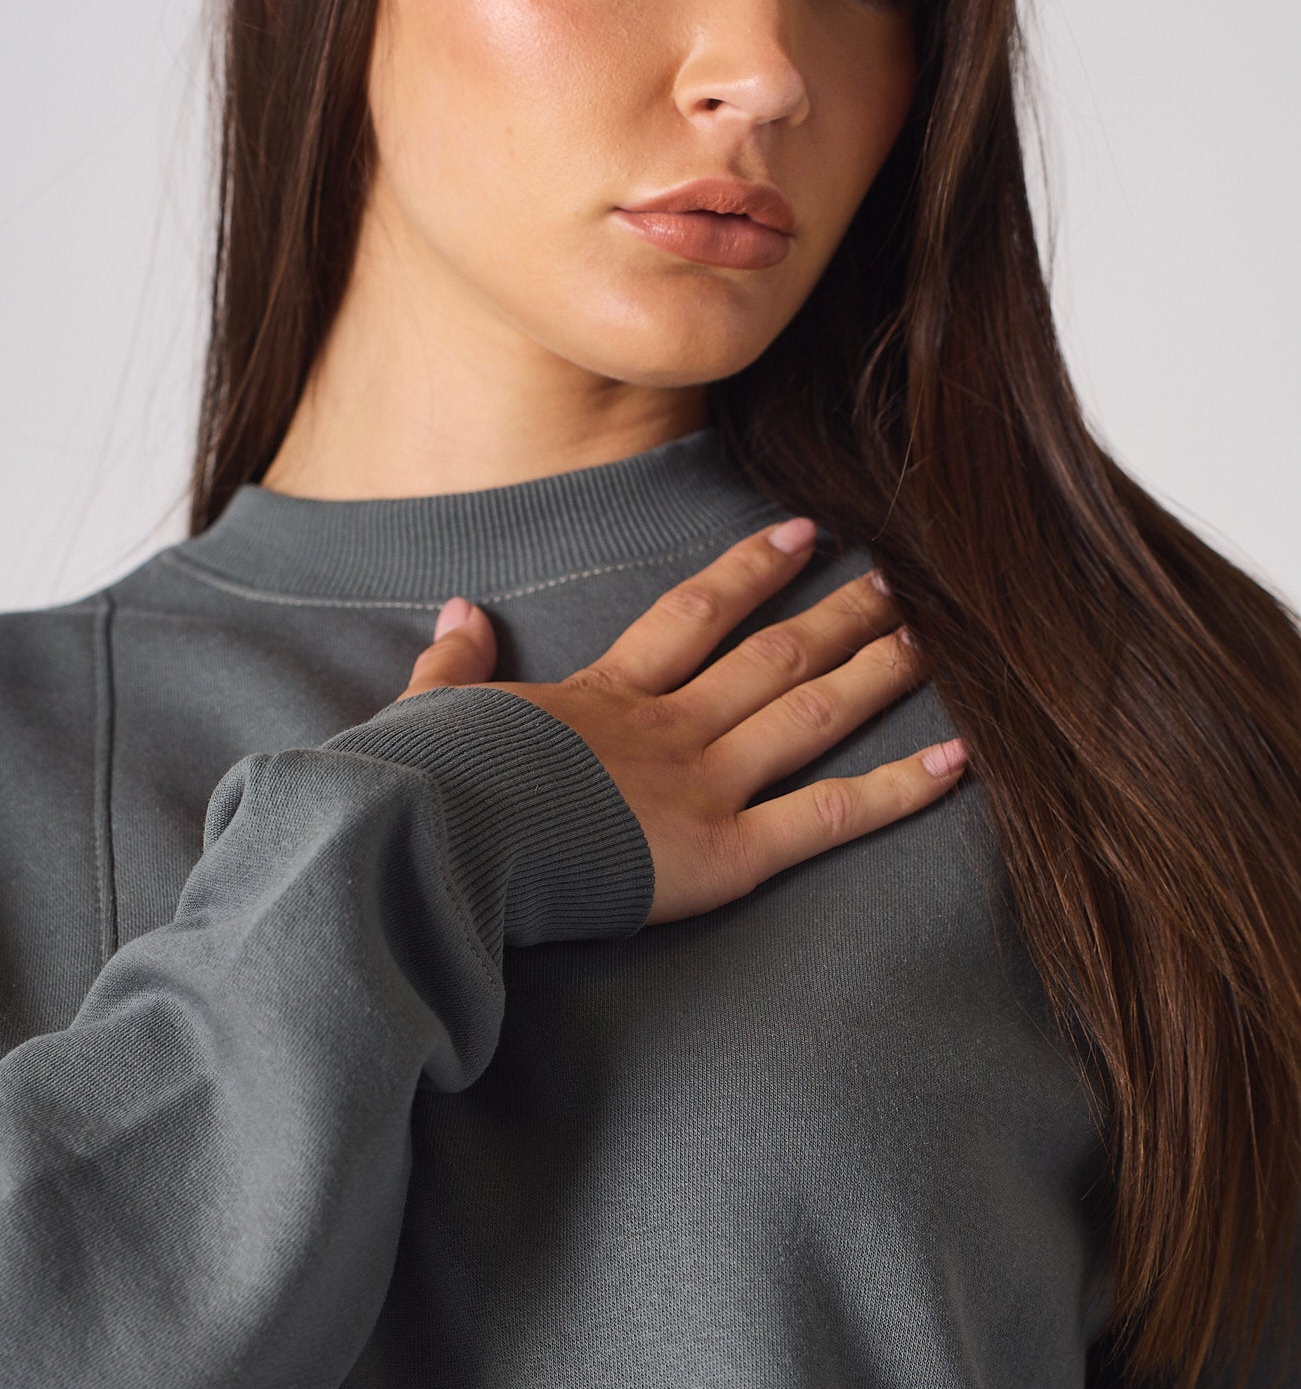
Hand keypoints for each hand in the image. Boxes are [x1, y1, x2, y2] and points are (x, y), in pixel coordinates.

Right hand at [397, 518, 967, 927]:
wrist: (439, 834)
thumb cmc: (429, 784)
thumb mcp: (432, 709)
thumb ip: (454, 664)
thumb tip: (460, 613)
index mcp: (603, 696)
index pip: (693, 617)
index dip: (751, 572)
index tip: (801, 534)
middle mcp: (668, 727)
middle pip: (773, 656)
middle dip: (840, 615)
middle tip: (900, 579)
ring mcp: (702, 784)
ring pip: (812, 714)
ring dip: (879, 673)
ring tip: (938, 639)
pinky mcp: (722, 853)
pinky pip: (827, 817)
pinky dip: (897, 791)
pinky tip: (958, 760)